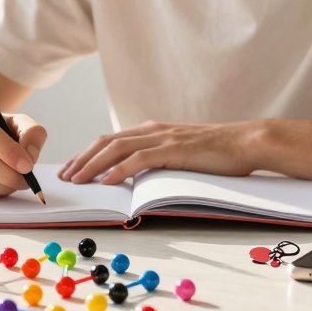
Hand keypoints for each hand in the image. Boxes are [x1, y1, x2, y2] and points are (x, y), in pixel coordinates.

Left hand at [58, 120, 262, 184]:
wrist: (247, 142)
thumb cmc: (218, 153)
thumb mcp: (181, 154)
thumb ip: (159, 160)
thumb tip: (137, 178)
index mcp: (152, 130)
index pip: (111, 140)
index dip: (87, 154)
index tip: (71, 169)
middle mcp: (153, 130)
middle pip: (106, 142)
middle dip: (82, 160)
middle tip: (64, 177)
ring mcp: (163, 138)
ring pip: (118, 149)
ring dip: (94, 165)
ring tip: (78, 180)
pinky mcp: (175, 149)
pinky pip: (141, 159)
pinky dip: (121, 169)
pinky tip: (108, 181)